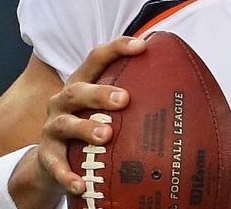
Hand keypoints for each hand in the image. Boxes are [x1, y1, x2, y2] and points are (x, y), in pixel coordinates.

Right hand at [9, 36, 146, 207]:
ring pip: (64, 124)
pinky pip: (55, 165)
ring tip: (107, 135)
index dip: (117, 48)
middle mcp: (62, 102)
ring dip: (85, 128)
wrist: (52, 160)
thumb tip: (183, 92)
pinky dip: (67, 174)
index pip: (96, 58)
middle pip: (78, 90)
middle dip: (100, 92)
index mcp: (81, 84)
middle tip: (125, 99)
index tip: (143, 45)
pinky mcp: (47, 156)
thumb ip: (131, 98)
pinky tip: (81, 184)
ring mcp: (51, 128)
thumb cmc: (88, 125)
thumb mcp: (104, 108)